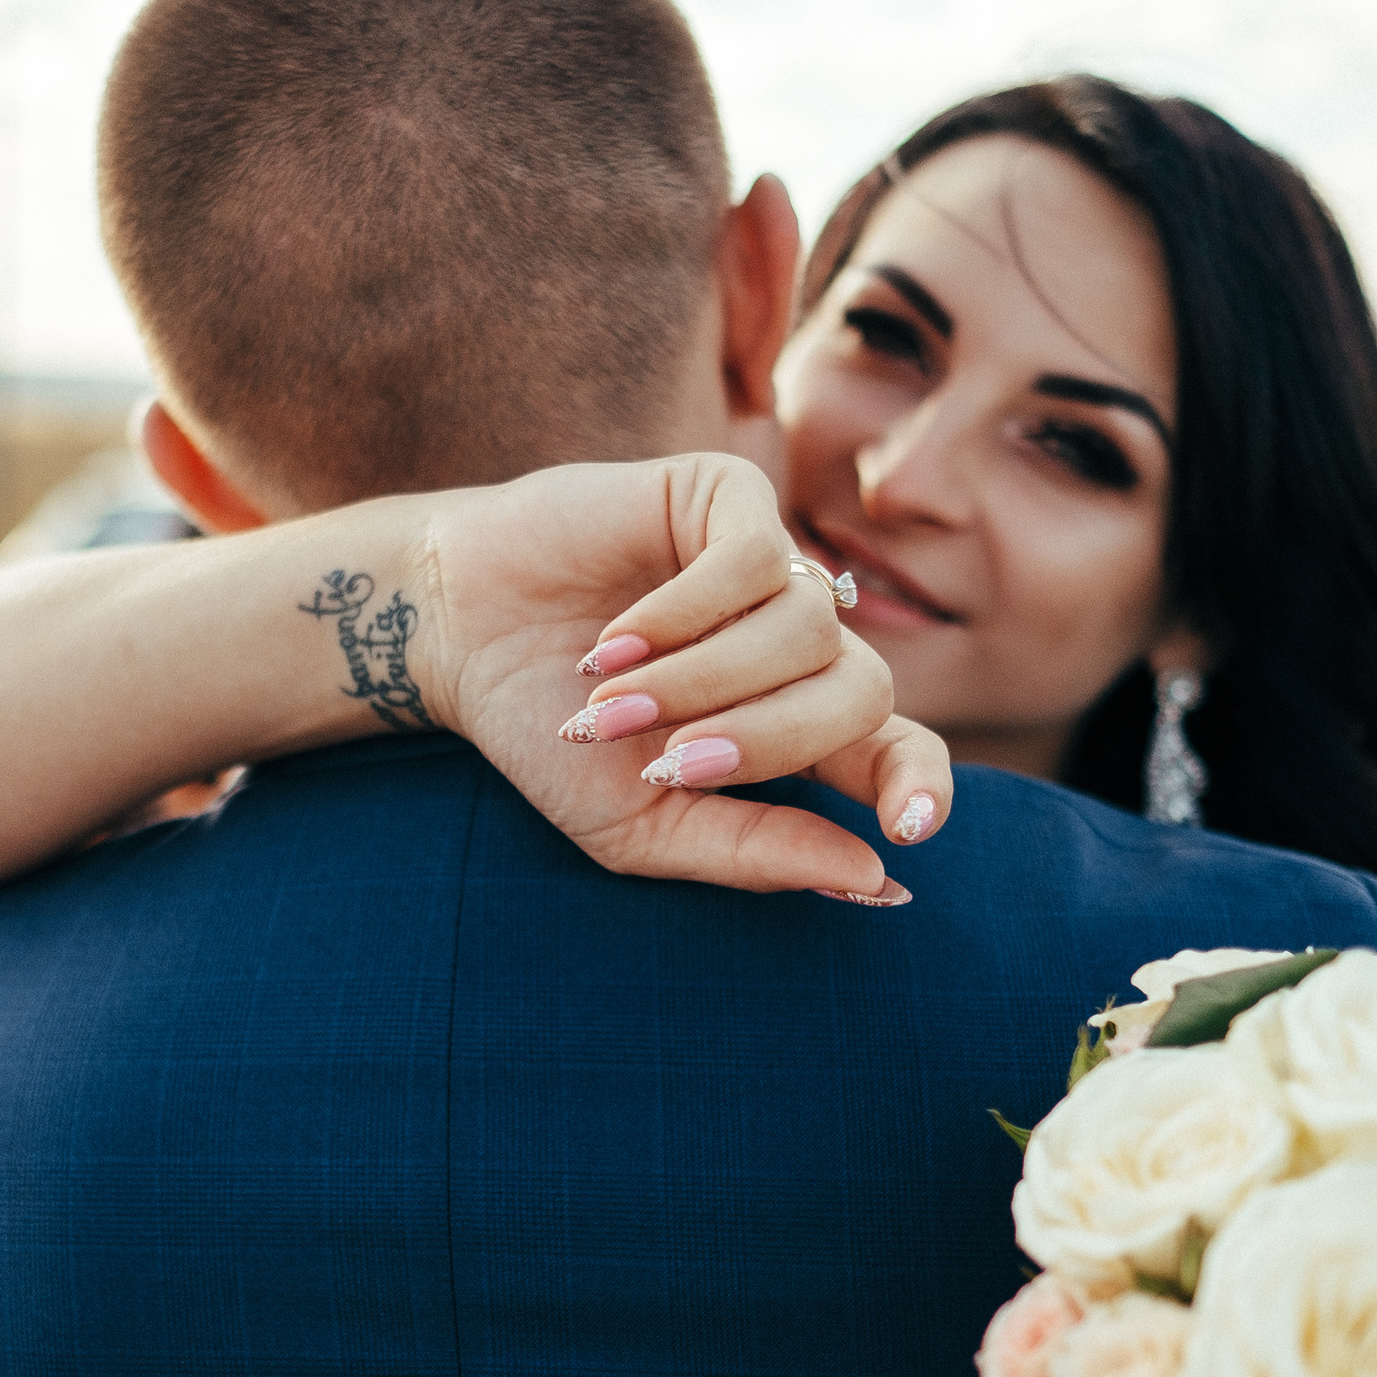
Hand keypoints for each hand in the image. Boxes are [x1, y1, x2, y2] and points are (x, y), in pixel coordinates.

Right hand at [415, 454, 950, 899]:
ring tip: (610, 705)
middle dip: (770, 741)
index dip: (921, 784)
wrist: (455, 636)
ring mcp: (769, 564)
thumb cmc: (546, 737)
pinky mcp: (726, 497)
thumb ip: (754, 853)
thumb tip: (877, 880)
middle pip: (864, 692)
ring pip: (805, 628)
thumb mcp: (642, 825)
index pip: (901, 748)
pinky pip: (754, 560)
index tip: (907, 833)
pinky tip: (615, 643)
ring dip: (703, 682)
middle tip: (669, 766)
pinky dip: (683, 616)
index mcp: (795, 726)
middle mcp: (798, 644)